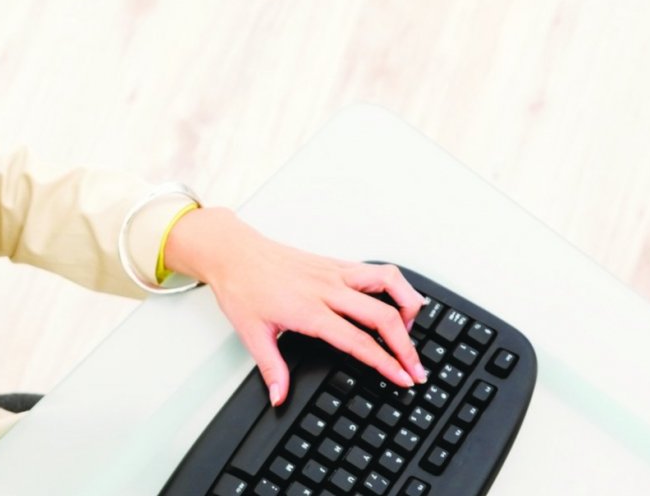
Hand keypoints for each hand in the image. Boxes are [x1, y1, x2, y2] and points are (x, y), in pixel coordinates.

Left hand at [162, 207, 429, 405]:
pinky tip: (397, 300)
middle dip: (406, 345)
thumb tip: (279, 397)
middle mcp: (327, 289)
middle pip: (382, 315)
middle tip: (416, 367)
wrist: (233, 253)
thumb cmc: (242, 287)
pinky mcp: (335, 263)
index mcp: (309, 310)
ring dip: (408, 304)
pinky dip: (395, 285)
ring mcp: (334, 272)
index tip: (402, 377)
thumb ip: (272, 369)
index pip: (358, 341)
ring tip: (412, 329)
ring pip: (388, 281)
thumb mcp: (252, 334)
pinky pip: (375, 270)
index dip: (385, 362)